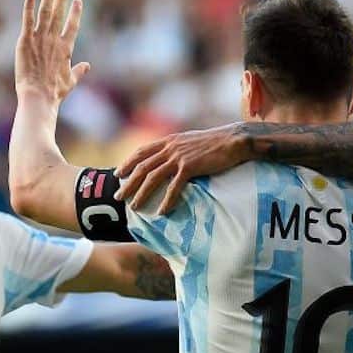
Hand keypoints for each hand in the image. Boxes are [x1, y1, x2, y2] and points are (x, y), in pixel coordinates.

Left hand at [16, 0, 89, 102]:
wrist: (39, 96)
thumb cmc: (54, 92)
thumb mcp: (70, 81)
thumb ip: (78, 71)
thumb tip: (87, 65)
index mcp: (66, 48)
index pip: (73, 25)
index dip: (75, 12)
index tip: (78, 1)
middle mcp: (54, 40)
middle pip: (60, 13)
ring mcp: (40, 39)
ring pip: (46, 12)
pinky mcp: (26, 40)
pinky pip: (28, 20)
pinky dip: (29, 7)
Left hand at [114, 123, 249, 213]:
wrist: (233, 140)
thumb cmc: (216, 142)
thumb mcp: (190, 141)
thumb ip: (177, 149)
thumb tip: (170, 159)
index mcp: (169, 140)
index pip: (141, 151)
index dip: (128, 163)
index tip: (119, 174)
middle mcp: (170, 148)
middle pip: (142, 167)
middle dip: (128, 183)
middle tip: (119, 196)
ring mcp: (179, 157)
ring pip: (153, 177)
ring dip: (141, 194)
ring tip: (134, 207)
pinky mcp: (190, 167)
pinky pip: (174, 187)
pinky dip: (166, 201)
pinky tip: (161, 212)